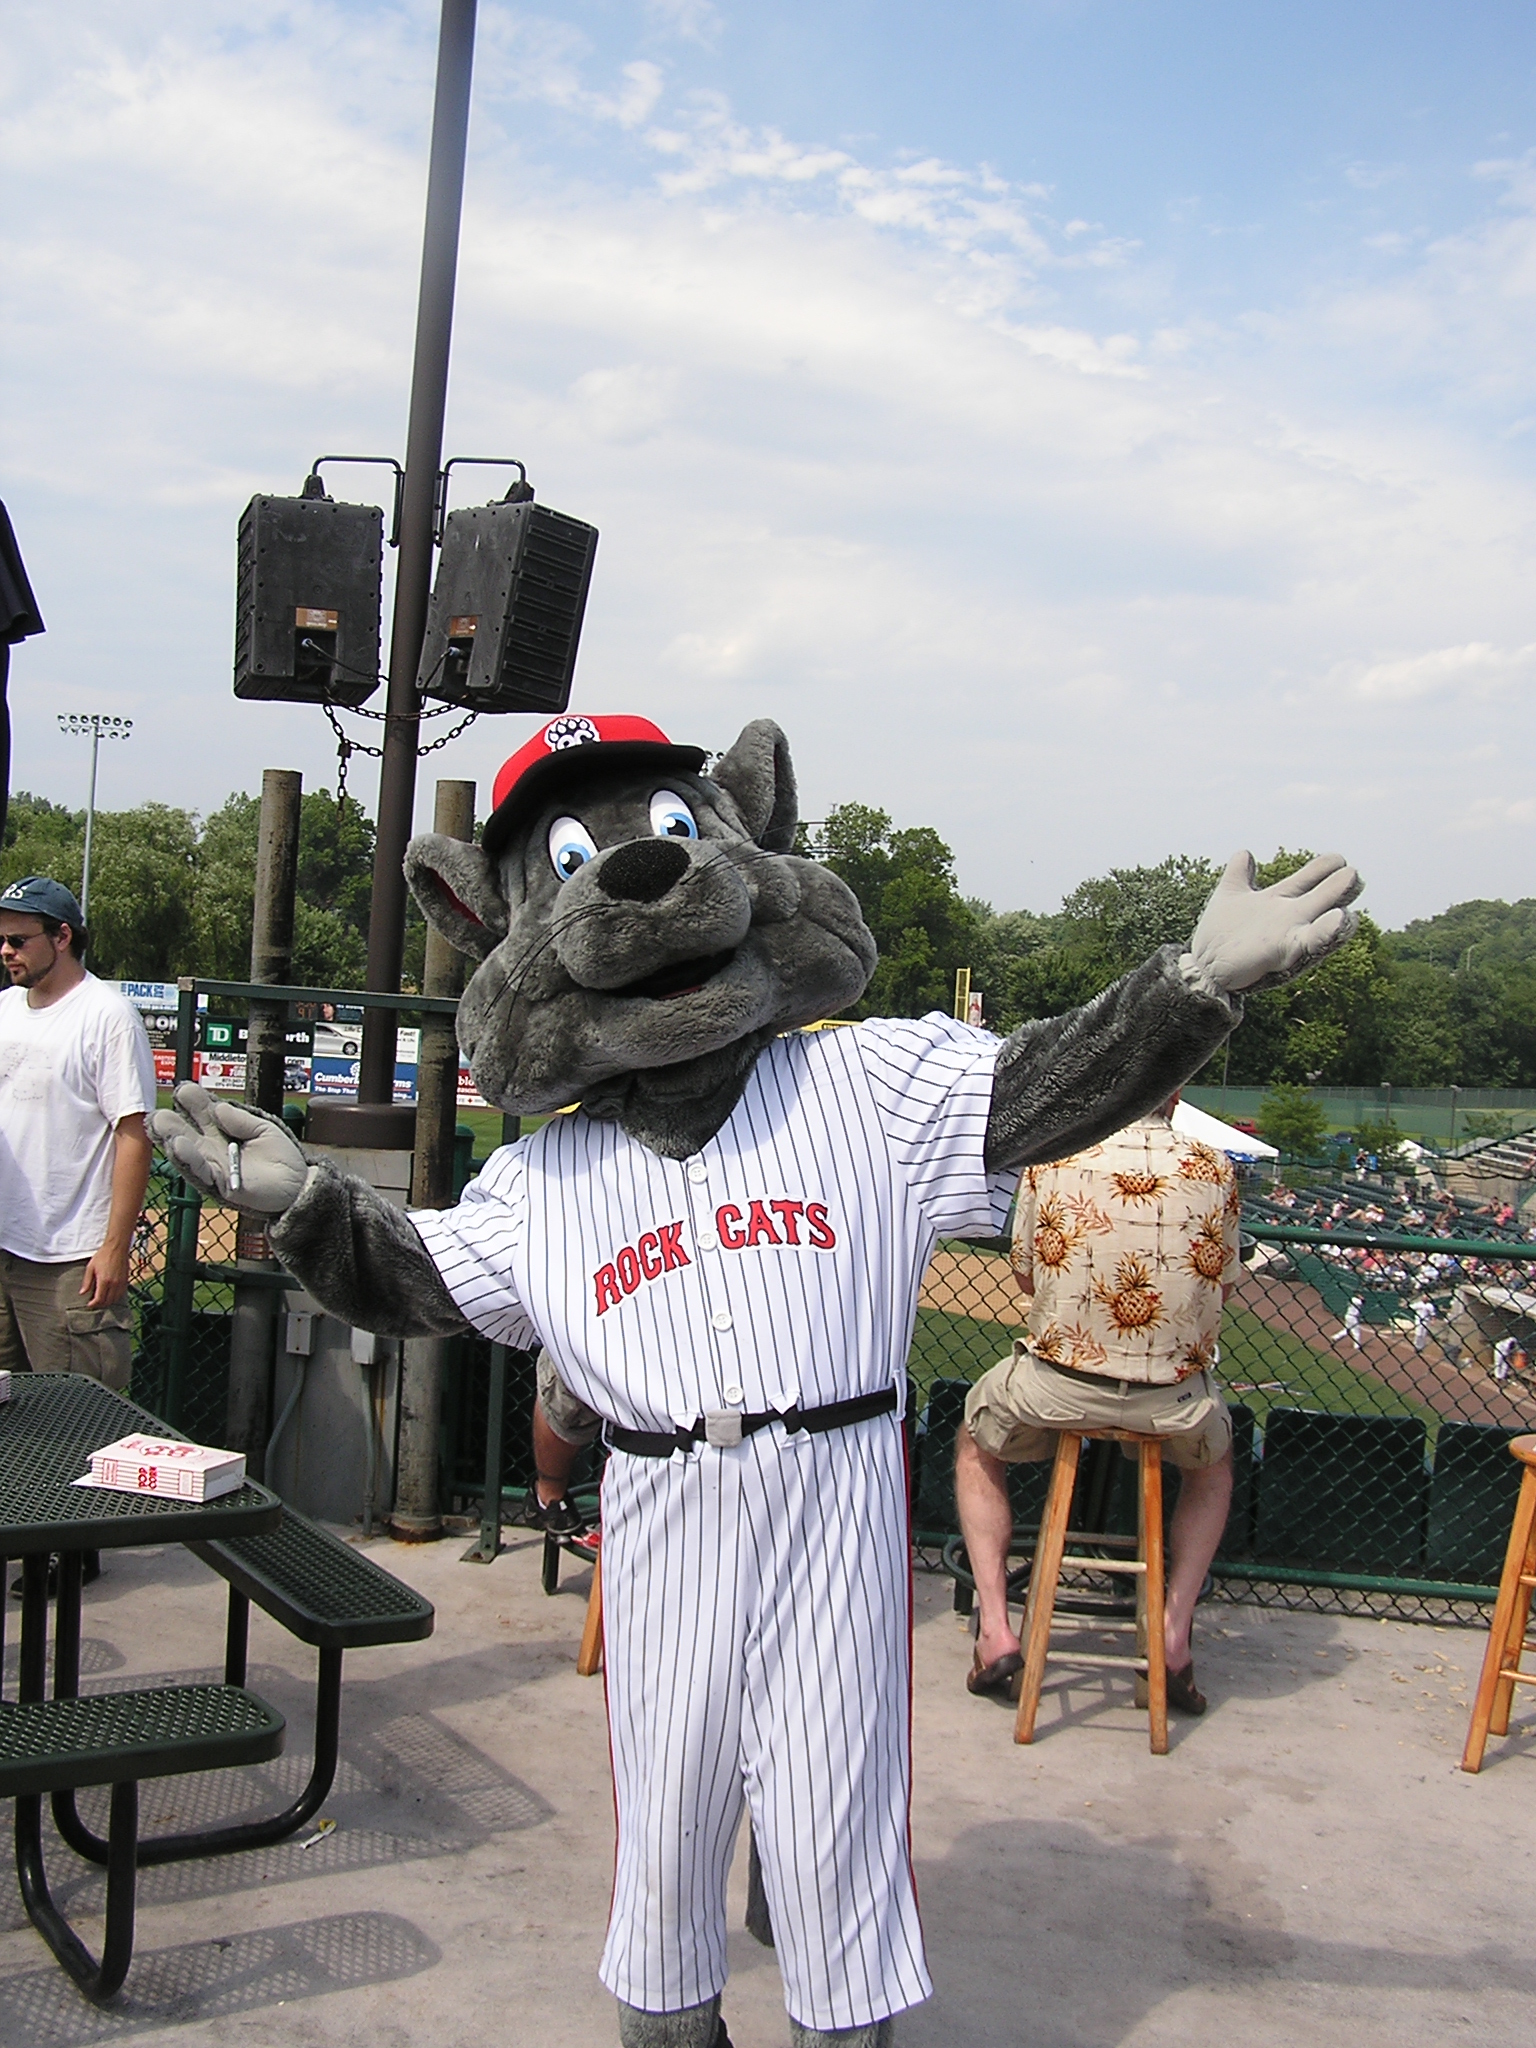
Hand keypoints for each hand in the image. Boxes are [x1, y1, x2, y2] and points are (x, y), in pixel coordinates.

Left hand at [80, 1247, 129, 1309]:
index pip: (99, 1299)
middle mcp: (114, 1284)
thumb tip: (82, 1293)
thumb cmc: (102, 1256)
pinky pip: (121, 1294)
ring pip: (115, 1299)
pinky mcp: (125, 1280)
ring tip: (102, 1300)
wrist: (117, 1248)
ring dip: (108, 1302)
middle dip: (100, 1304)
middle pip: (108, 1301)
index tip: (89, 1304)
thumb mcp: (91, 1267)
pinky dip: (115, 1297)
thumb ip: (87, 1282)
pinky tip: (110, 1295)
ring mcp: (121, 1283)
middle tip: (94, 1303)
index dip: (93, 1304)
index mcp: (104, 1281)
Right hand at [147, 1083, 307, 1215]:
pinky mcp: (219, 1183)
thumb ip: (242, 1120)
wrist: (298, 1185)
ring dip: (171, 1138)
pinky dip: (188, 1158)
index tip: (184, 1090)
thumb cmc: (281, 1157)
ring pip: (186, 1151)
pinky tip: (177, 1144)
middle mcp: (212, 1146)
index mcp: (222, 1128)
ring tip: (160, 1124)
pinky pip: (200, 1171)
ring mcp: (213, 1165)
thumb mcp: (264, 1129)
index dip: (192, 1100)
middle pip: (185, 1131)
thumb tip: (218, 1108)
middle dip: (170, 1121)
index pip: (201, 1110)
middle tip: (158, 1112)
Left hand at [1188, 852, 1362, 994]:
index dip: (1322, 868)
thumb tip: (1245, 852)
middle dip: (1338, 885)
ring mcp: (1287, 933)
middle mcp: (1288, 916)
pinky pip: (1310, 941)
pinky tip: (1339, 918)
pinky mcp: (1283, 951)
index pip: (1307, 878)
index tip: (1337, 859)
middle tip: (1353, 874)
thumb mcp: (1229, 895)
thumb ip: (1238, 873)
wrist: (1204, 967)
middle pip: (1320, 896)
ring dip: (1338, 908)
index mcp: (1277, 900)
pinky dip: (1326, 931)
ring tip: (1352, 895)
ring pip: (1321, 919)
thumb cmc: (1221, 934)